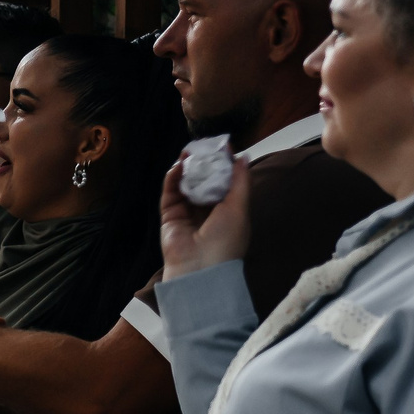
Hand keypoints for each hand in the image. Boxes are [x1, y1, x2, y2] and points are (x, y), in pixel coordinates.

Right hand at [159, 154, 251, 278]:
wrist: (200, 268)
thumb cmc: (226, 239)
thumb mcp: (240, 207)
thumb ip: (240, 181)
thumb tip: (243, 157)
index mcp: (229, 210)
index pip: (226, 182)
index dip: (224, 164)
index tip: (222, 146)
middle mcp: (208, 211)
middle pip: (205, 181)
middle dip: (204, 164)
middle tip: (203, 146)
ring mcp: (188, 214)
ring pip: (187, 185)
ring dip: (188, 169)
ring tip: (189, 152)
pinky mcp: (170, 217)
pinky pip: (170, 194)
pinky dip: (172, 179)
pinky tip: (177, 166)